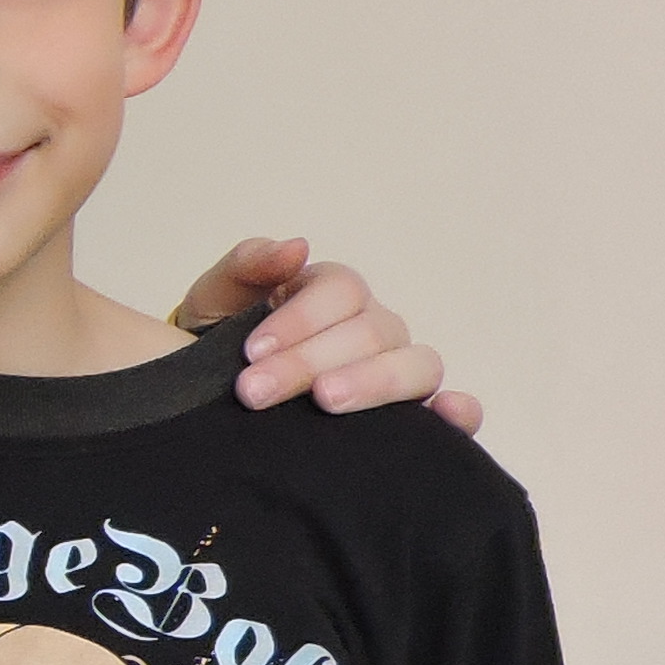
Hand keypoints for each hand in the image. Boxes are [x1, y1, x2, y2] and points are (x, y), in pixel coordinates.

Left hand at [179, 236, 477, 432]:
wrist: (204, 402)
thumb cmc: (219, 342)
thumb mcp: (218, 299)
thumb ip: (247, 265)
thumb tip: (295, 247)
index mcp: (333, 293)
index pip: (342, 292)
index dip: (299, 319)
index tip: (249, 352)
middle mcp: (375, 328)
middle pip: (371, 333)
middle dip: (309, 361)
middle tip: (254, 392)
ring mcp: (397, 371)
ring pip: (416, 366)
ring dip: (375, 382)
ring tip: (325, 400)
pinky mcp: (411, 417)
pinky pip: (453, 412)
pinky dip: (459, 412)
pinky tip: (445, 413)